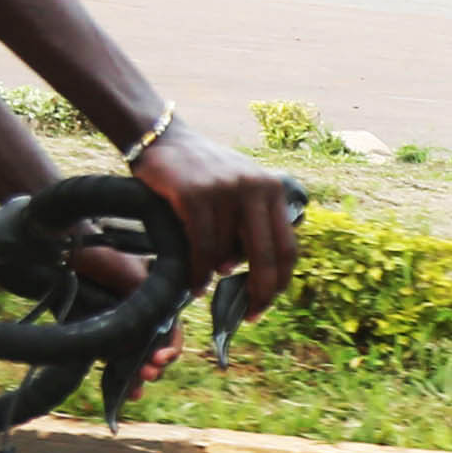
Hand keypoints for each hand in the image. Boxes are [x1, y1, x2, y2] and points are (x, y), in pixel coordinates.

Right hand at [130, 118, 298, 322]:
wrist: (164, 139)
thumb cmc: (203, 174)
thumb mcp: (241, 189)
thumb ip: (255, 223)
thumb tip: (261, 278)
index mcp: (271, 189)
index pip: (287, 246)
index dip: (280, 282)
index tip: (265, 304)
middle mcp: (254, 187)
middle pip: (266, 256)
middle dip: (260, 292)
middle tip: (249, 314)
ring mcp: (225, 190)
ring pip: (225, 254)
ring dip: (215, 275)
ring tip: (203, 278)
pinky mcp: (195, 194)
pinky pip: (201, 248)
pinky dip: (198, 273)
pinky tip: (194, 284)